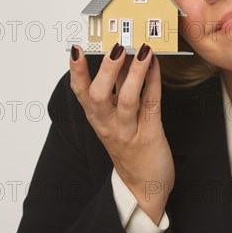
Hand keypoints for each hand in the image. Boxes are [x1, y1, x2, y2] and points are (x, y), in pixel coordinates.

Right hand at [69, 43, 173, 224]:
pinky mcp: (150, 134)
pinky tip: (157, 66)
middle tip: (116, 46)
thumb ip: (116, 90)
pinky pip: (151, 104)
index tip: (75, 49)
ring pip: (126, 99)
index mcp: (97, 118)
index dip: (77, 71)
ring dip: (134, 73)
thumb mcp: (114, 119)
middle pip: (98, 95)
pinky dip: (153, 82)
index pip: (80, 92)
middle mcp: (108, 124)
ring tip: (142, 51)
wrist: (144, 186)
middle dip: (107, 69)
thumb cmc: (129, 147)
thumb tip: (121, 57)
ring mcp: (128, 131)